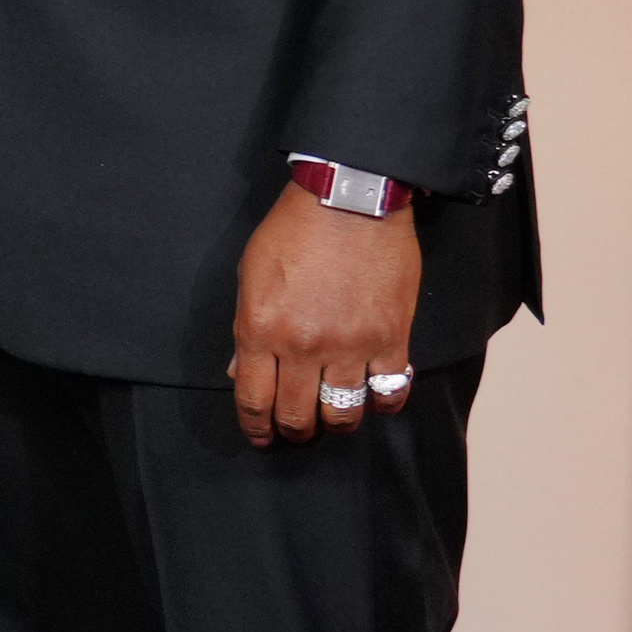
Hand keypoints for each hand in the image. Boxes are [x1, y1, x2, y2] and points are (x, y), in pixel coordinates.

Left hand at [230, 188, 424, 447]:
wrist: (350, 196)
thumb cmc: (294, 229)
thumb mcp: (251, 273)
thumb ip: (246, 328)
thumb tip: (240, 370)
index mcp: (261, 330)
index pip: (253, 400)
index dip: (256, 426)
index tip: (261, 435)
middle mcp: (303, 347)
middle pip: (297, 416)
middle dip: (293, 432)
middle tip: (298, 431)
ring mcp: (350, 346)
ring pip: (343, 414)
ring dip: (336, 425)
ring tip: (335, 420)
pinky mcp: (390, 338)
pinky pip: (390, 392)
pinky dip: (384, 404)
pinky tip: (376, 399)